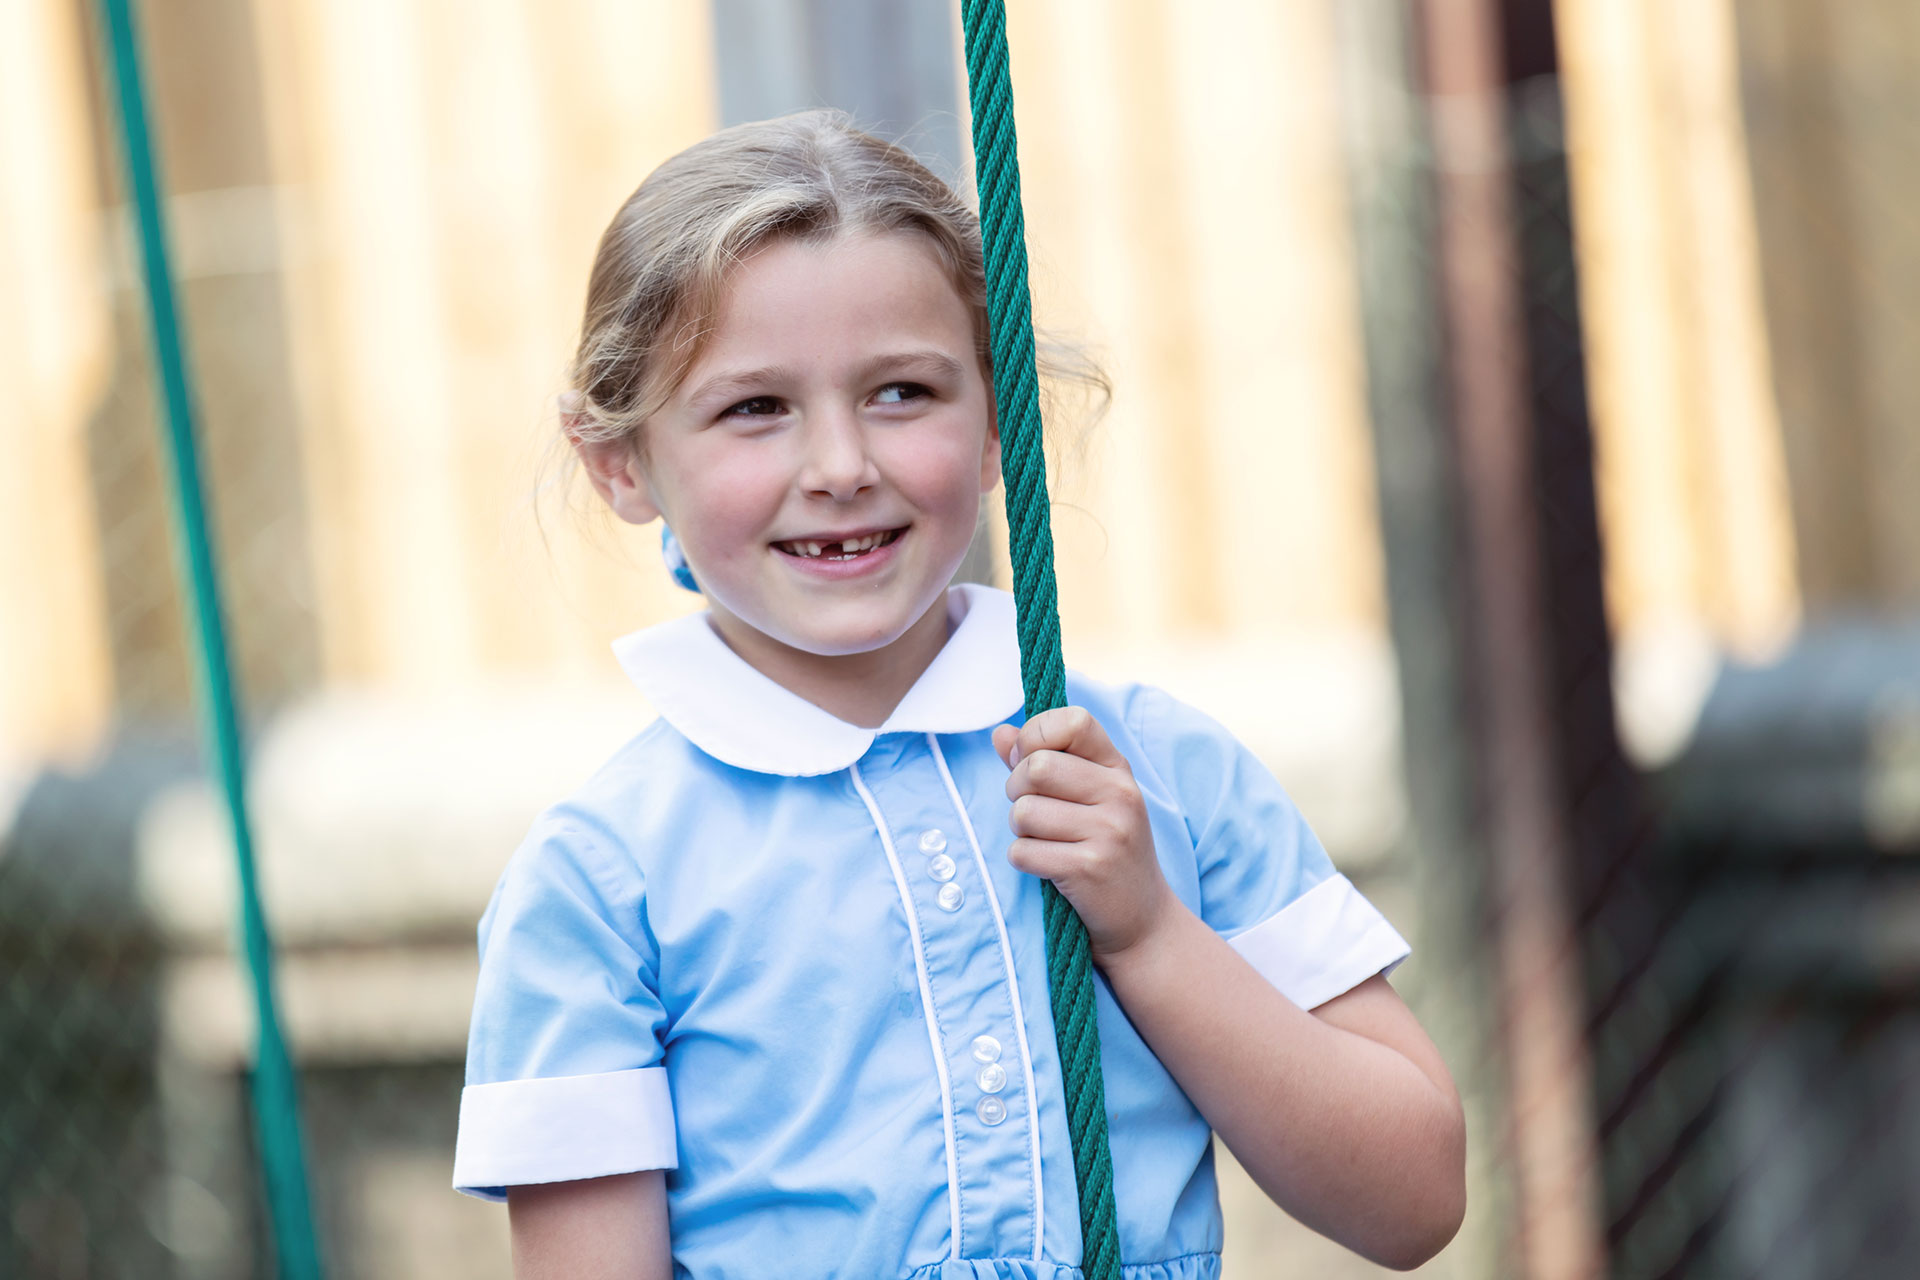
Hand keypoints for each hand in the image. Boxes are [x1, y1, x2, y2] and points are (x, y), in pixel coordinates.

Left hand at [992, 707, 1179, 964]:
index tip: (1031, 760)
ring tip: (1046, 843)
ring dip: (1020, 831)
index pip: (1072, 721)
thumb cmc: (1105, 852)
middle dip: (1017, 790)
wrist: (1143, 922)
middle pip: (1036, 767)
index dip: (1036, 736)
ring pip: (1023, 812)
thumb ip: (1041, 760)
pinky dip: (1024, 861)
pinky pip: (1023, 852)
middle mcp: (1120, 794)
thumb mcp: (1086, 799)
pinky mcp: (1090, 868)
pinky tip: (1049, 868)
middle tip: (1033, 814)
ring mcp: (1109, 831)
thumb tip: (1000, 733)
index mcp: (1118, 769)